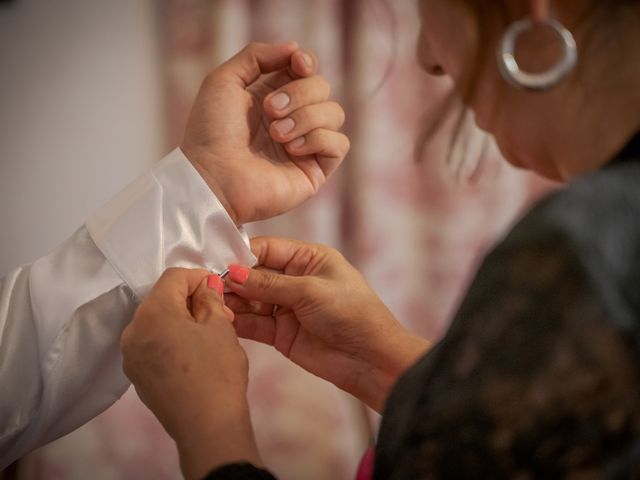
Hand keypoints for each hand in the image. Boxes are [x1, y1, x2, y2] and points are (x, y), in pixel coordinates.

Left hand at [120, 268, 259, 479]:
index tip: (219, 288)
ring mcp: (130, 355)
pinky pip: (152, 344)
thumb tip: (206, 285)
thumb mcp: (220, 327)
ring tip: (209, 335)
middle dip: (191, 300)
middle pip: (162, 299)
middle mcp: (133, 330)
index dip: (199, 277)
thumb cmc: (217, 372)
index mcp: (153, 312)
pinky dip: (171, 340)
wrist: (206, 427)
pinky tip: (194, 354)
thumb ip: (210, 298)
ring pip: (157, 322)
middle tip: (221, 315)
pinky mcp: (136, 375)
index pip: (173, 277)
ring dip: (182, 320)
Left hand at [181, 42, 348, 224]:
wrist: (212, 176)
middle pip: (323, 88)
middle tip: (269, 111)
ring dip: (305, 118)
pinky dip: (318, 139)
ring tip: (277, 135)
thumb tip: (295, 49)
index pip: (307, 70)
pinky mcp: (315, 170)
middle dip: (298, 94)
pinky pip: (339, 143)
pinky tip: (292, 149)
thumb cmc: (211, 132)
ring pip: (334, 113)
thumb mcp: (224, 80)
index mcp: (273, 97)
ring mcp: (306, 146)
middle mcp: (293, 120)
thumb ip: (257, 56)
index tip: (297, 64)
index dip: (307, 62)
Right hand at [224, 237, 430, 411]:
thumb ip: (269, 283)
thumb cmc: (352, 313)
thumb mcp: (310, 291)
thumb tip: (232, 273)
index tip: (216, 262)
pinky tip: (221, 321)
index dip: (241, 255)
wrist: (371, 359)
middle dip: (233, 281)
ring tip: (212, 305)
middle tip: (207, 286)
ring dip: (233, 303)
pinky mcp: (281, 333)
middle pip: (254, 274)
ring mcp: (287, 307)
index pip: (266, 248)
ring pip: (250, 300)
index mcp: (308, 258)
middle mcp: (295, 279)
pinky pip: (254, 324)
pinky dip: (238, 323)